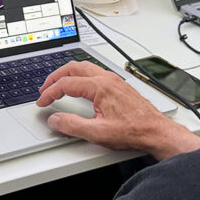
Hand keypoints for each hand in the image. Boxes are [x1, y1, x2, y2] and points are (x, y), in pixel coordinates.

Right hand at [36, 61, 199, 160]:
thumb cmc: (134, 131)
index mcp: (99, 87)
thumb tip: (55, 119)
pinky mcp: (118, 85)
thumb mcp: (98, 133)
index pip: (66, 84)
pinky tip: (79, 85)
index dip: (50, 93)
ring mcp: (114, 80)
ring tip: (58, 84)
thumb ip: (72, 126)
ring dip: (67, 73)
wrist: (156, 132)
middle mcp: (106, 79)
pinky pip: (94, 72)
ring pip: (84, 66)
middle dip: (55, 77)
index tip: (42, 102)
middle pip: (73, 68)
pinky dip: (80, 75)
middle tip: (45, 89)